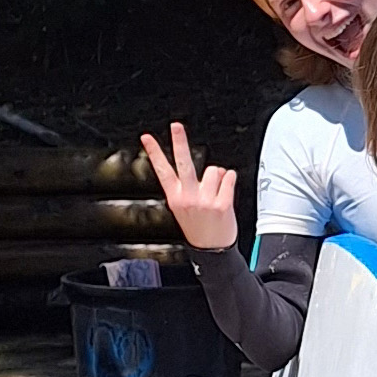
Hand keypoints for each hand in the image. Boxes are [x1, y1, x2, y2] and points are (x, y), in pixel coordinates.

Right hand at [140, 122, 240, 249]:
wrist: (213, 250)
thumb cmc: (199, 228)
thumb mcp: (182, 210)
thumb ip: (186, 188)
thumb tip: (203, 168)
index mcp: (175, 197)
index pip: (162, 170)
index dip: (154, 152)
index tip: (146, 137)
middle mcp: (188, 197)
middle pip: (183, 162)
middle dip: (179, 141)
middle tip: (176, 125)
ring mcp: (205, 200)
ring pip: (214, 170)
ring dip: (217, 177)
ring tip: (215, 193)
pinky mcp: (222, 203)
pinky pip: (229, 177)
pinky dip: (230, 181)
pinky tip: (225, 192)